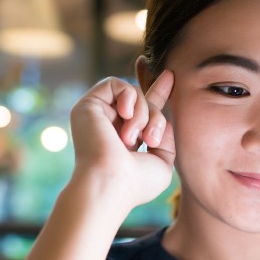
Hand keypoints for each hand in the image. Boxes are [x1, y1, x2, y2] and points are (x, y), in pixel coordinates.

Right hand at [69, 71, 175, 212]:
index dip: (158, 92)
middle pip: (143, 101)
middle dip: (156, 117)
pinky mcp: (88, 105)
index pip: (143, 111)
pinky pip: (116, 84)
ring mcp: (98, 116)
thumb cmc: (137, 183)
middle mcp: (111, 127)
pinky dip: (128, 98)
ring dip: (144, 114)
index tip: (170, 76)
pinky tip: (125, 116)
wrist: (112, 183)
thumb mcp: (163, 162)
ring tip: (136, 139)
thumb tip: (162, 119)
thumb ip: (166, 138)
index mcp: (127, 141)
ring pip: (134, 94)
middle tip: (151, 141)